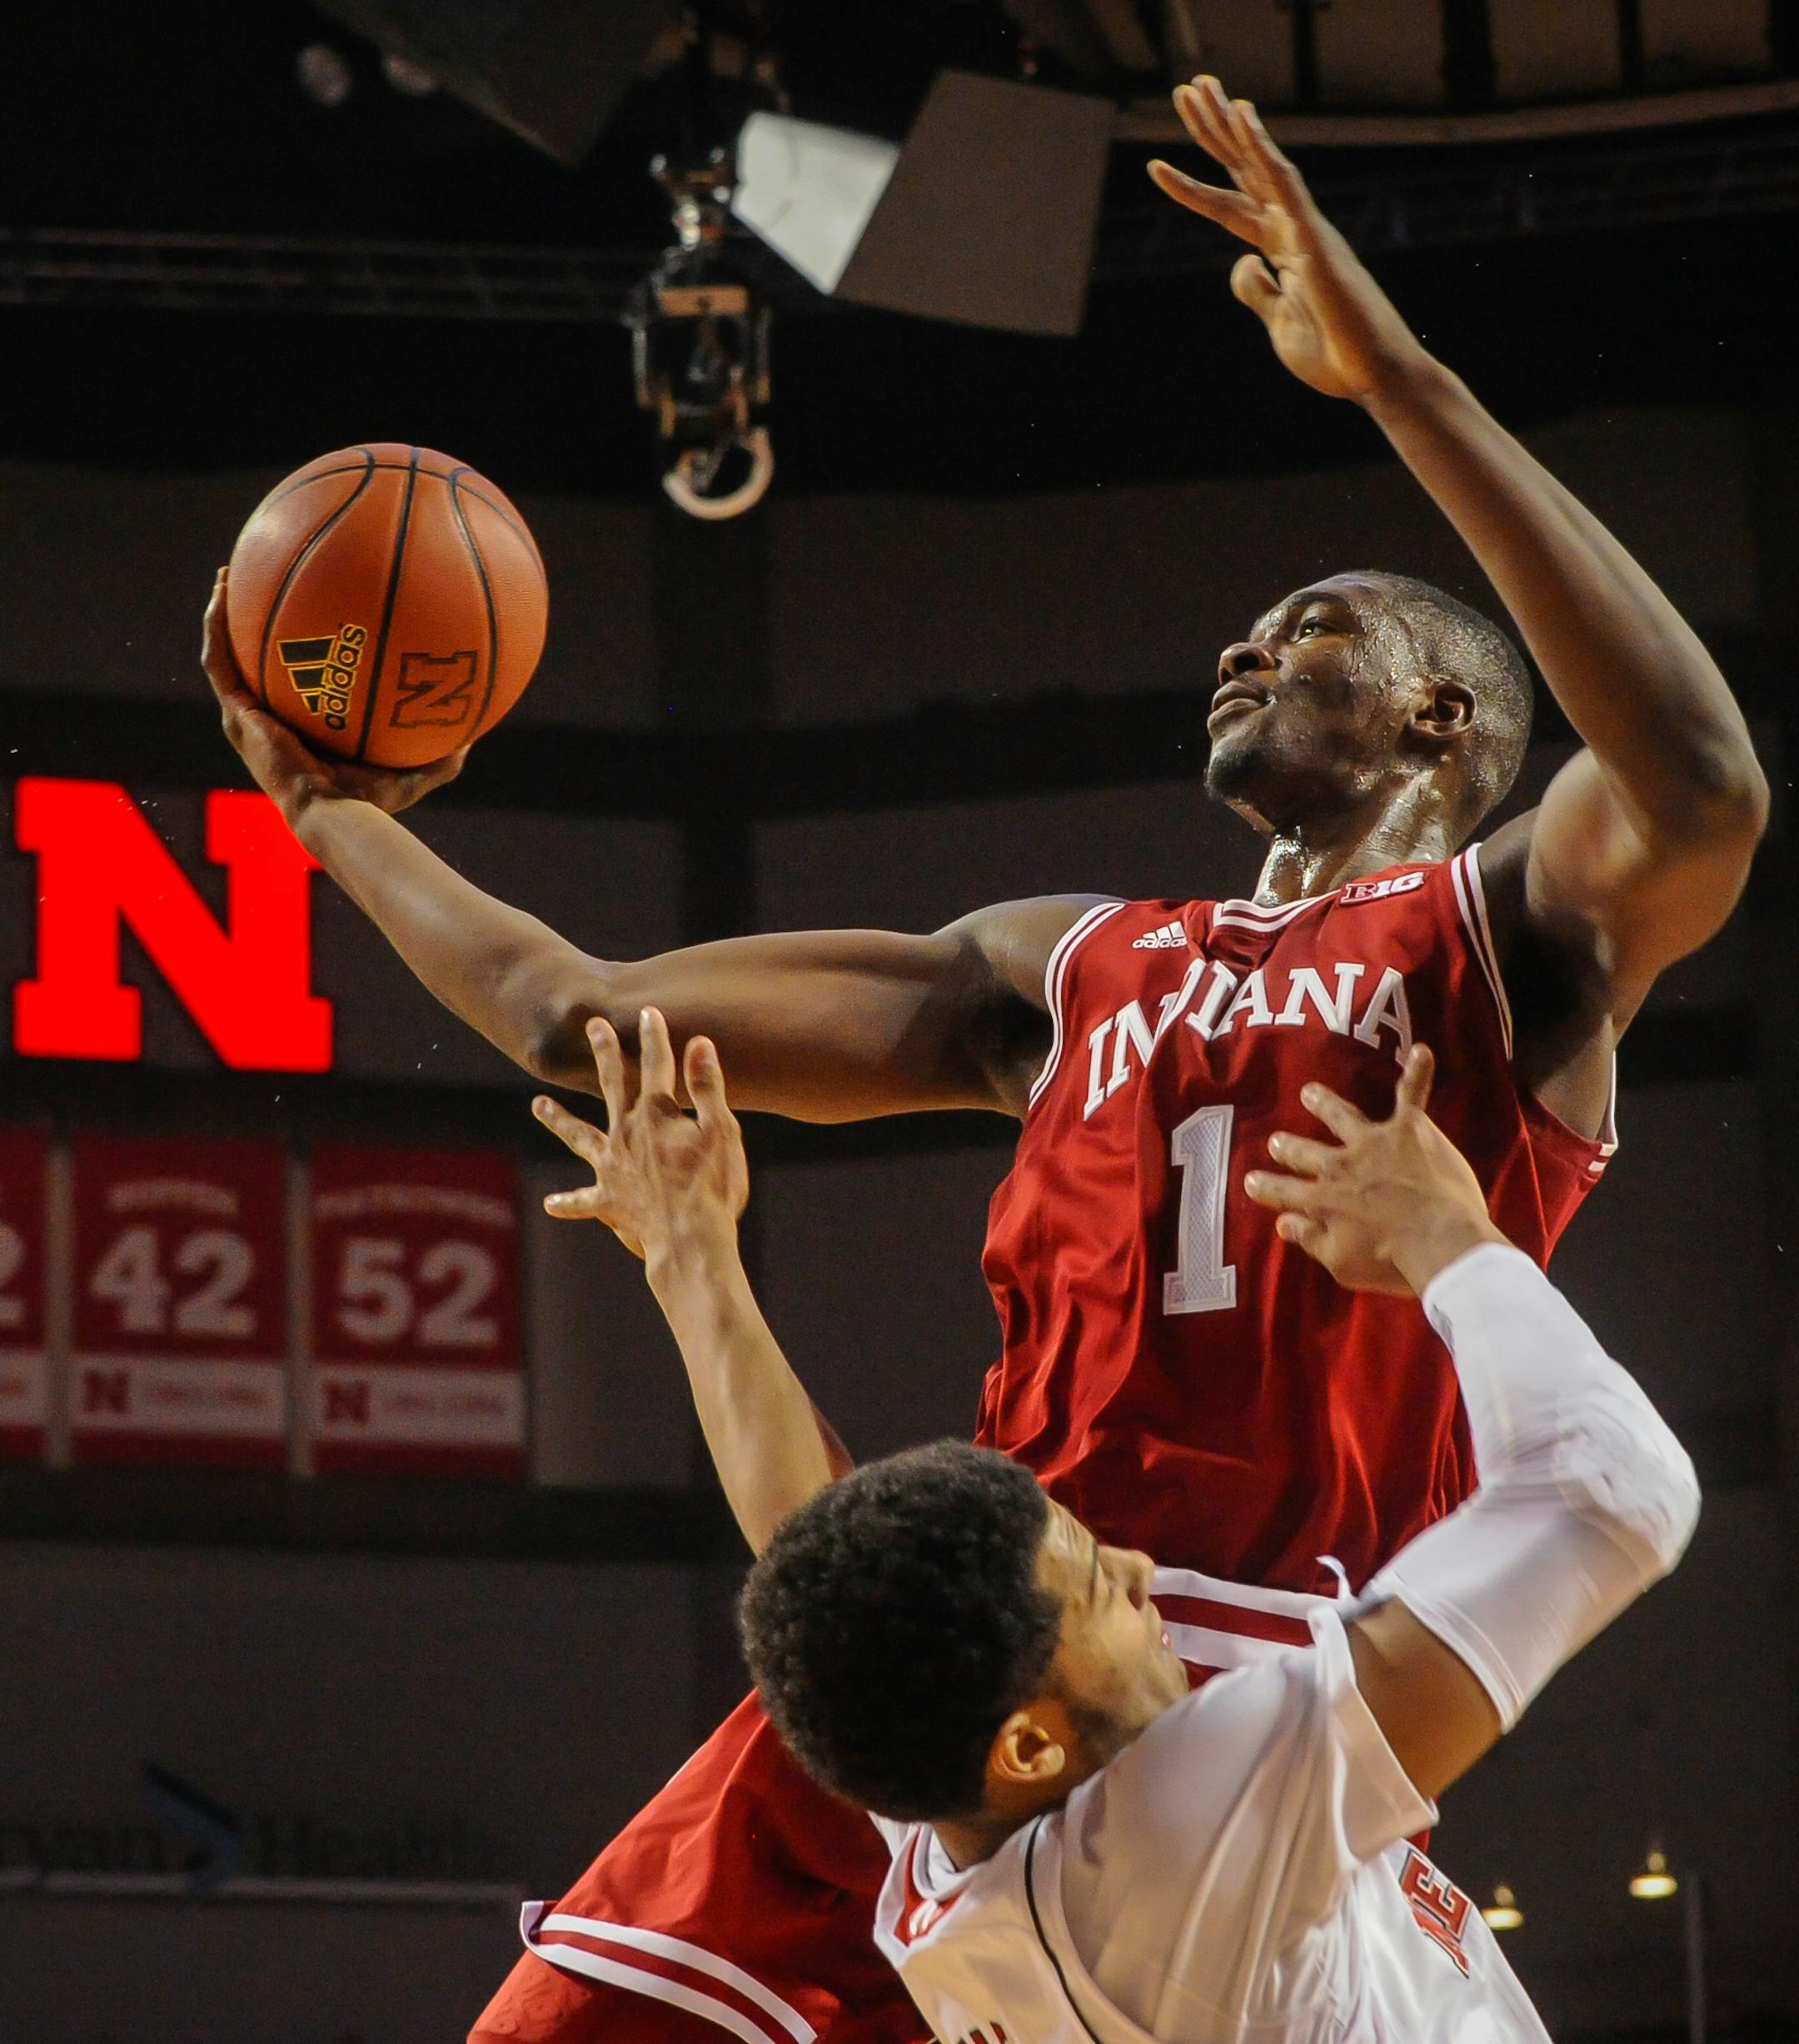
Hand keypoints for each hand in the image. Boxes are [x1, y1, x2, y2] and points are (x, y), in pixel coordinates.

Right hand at [203, 567, 467, 826]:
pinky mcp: (238, 715)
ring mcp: (248, 719)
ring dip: (223, 615)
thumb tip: (479, 729)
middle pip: (253, 664)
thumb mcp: (414, 770)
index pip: (292, 686)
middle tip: (257, 582)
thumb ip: (443, 750)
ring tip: (226, 575)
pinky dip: (217, 628)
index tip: (304, 620)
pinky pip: (220, 663)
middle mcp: (269, 722)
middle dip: (251, 623)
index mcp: (302, 731)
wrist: (335, 813)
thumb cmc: (373, 802)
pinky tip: (223, 594)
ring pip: (225, 656)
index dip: (293, 655)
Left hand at [531, 1008, 749, 1279]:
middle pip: (611, 1085)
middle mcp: (627, 1134)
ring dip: (559, 1119)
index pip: (657, 1065)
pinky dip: (569, 1202)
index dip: (654, 1037)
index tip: (647, 1013)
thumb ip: (708, 1088)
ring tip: (538, 1105)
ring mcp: (612, 1167)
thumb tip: (699, 1043)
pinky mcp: (609, 1201)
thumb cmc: (712, 1187)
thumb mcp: (721, 1133)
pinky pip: (584, 1201)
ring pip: (580, 1137)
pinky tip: (551, 1204)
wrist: (688, 1241)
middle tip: (591, 1026)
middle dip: (604, 1053)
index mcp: (657, 1114)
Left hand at [1148, 76, 1433, 405]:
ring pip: (1261, 164)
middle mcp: (1292, 229)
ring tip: (1202, 87)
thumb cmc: (1334, 354)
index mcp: (1282, 250)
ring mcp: (1305, 229)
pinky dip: (1262, 149)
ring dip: (1230, 124)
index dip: (1192, 188)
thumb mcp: (1278, 323)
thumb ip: (1257, 290)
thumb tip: (1242, 262)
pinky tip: (1242, 118)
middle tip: (1186, 88)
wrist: (1372, 376)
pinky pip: (1285, 184)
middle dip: (1212, 131)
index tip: (1155, 168)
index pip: (1228, 208)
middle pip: (1243, 170)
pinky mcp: (1315, 239)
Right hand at [1243, 1045, 1506, 1295]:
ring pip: (1342, 1115)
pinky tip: (1421, 1051)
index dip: (1265, 1186)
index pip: (1283, 1191)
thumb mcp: (1341, 1262)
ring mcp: (1374, 1142)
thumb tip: (1283, 1223)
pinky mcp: (1409, 1129)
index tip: (1252, 1180)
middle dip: (1288, 1146)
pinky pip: (1411, 1095)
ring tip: (1310, 1093)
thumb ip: (1310, 1240)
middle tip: (1277, 1140)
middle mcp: (1341, 1165)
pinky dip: (1417, 1072)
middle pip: (1306, 1152)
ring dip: (1324, 1103)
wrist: (1440, 1242)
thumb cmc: (1392, 1261)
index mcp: (1323, 1200)